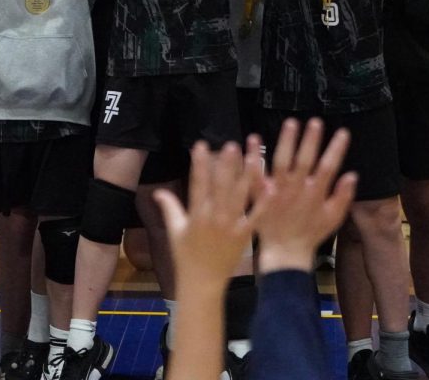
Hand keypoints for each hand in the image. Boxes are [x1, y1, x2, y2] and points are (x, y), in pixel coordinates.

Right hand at [153, 138, 263, 285]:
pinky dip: (264, 202)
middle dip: (225, 165)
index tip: (201, 145)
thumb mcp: (174, 231)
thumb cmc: (186, 257)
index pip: (197, 184)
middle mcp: (214, 218)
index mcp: (196, 215)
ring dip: (246, 176)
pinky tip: (271, 186)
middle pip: (220, 187)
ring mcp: (231, 226)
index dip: (199, 164)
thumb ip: (169, 208)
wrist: (202, 283)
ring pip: (239, 196)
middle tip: (230, 145)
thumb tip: (157, 190)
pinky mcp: (245, 235)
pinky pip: (256, 216)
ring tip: (252, 156)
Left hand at [253, 118, 355, 273]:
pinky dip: (254, 157)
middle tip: (315, 121)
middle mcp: (296, 190)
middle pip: (304, 161)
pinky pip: (255, 175)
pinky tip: (253, 138)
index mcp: (315, 194)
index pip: (328, 167)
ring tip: (291, 123)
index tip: (343, 132)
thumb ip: (343, 197)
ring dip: (286, 142)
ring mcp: (277, 192)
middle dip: (310, 141)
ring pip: (282, 163)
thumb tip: (352, 175)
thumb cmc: (311, 233)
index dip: (336, 150)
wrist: (285, 252)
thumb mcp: (333, 219)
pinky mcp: (260, 195)